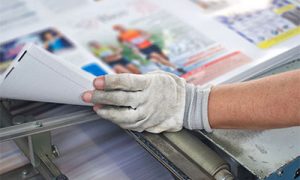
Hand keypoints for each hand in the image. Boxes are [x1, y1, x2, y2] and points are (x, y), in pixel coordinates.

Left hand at [82, 71, 211, 132]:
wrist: (187, 104)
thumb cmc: (169, 87)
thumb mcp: (155, 76)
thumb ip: (136, 80)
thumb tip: (114, 82)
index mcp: (150, 83)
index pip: (126, 82)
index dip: (109, 81)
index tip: (96, 81)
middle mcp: (148, 99)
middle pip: (121, 98)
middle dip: (101, 96)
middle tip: (87, 94)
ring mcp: (148, 113)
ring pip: (123, 116)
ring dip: (106, 112)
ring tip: (95, 107)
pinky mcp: (148, 124)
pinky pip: (129, 124)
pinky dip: (116, 121)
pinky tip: (108, 116)